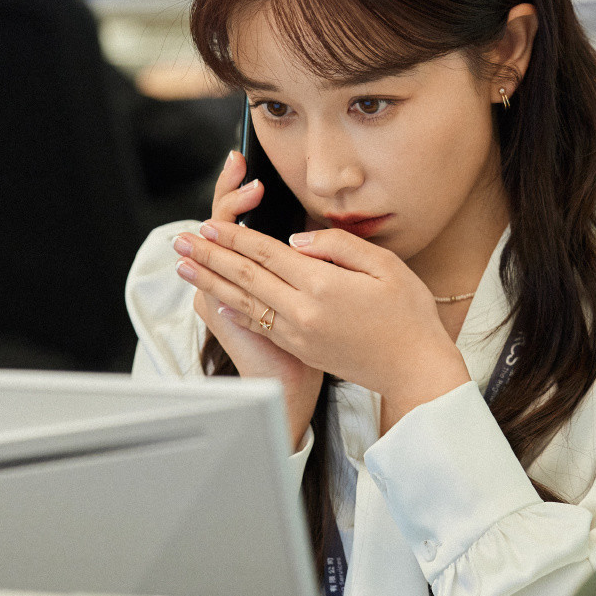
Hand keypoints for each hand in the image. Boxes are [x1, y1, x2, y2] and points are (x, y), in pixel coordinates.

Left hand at [173, 211, 472, 433]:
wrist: (414, 370)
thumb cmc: (408, 315)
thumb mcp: (386, 267)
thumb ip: (339, 246)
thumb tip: (297, 241)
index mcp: (323, 286)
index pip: (266, 255)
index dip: (234, 238)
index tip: (209, 225)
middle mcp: (302, 312)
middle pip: (245, 277)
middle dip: (210, 256)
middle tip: (181, 240)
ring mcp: (298, 334)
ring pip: (244, 301)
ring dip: (211, 281)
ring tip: (185, 265)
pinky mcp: (300, 348)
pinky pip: (258, 322)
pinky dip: (232, 307)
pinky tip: (217, 297)